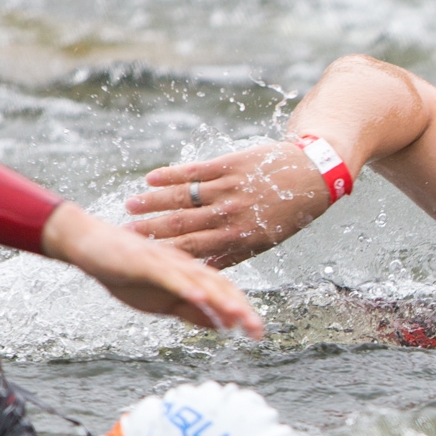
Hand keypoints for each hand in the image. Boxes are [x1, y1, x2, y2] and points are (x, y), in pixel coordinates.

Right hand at [40, 203, 263, 337]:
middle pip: (219, 287)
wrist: (90, 244)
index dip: (243, 312)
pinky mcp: (146, 261)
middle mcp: (185, 265)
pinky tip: (200, 298)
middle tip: (257, 331)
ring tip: (239, 316)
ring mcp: (167, 262)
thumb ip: (191, 310)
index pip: (224, 293)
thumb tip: (221, 326)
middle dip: (241, 309)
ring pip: (200, 280)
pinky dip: (187, 286)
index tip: (258, 333)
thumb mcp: (162, 299)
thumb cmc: (127, 271)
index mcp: (191, 274)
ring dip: (221, 298)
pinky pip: (170, 275)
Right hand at [124, 142, 330, 268]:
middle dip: (150, 228)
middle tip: (124, 231)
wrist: (311, 175)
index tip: (140, 255)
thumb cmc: (285, 214)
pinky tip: (151, 177)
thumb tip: (203, 271)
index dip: (163, 251)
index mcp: (237, 237)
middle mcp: (230, 213)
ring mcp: (229, 187)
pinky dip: (171, 174)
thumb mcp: (263, 241)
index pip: (192, 248)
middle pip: (181, 223)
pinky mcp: (230, 164)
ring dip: (153, 200)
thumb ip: (231, 255)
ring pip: (183, 196)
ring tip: (130, 204)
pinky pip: (195, 171)